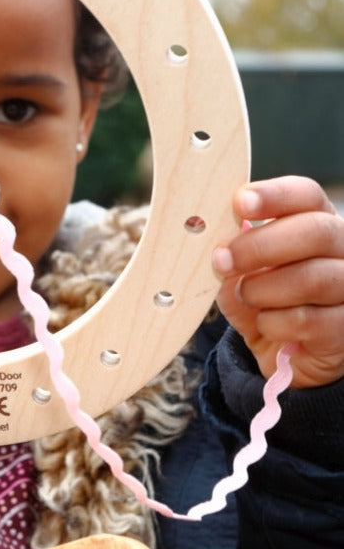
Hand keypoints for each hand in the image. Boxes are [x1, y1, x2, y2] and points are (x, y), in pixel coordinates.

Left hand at [213, 176, 343, 387]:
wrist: (282, 353)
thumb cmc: (262, 299)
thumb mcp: (240, 272)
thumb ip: (233, 252)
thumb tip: (216, 238)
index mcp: (316, 223)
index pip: (306, 196)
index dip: (274, 195)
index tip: (239, 203)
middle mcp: (343, 250)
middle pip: (316, 231)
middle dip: (261, 245)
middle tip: (223, 260)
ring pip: (313, 277)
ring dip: (263, 289)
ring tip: (245, 296)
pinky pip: (308, 321)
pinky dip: (274, 323)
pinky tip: (266, 324)